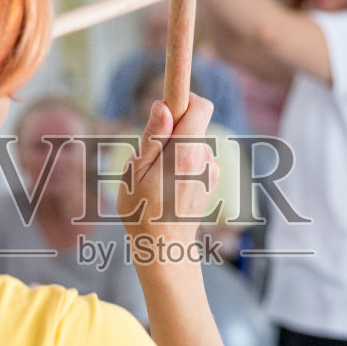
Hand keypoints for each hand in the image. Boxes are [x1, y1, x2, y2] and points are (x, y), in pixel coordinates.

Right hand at [118, 95, 218, 268]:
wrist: (164, 248)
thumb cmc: (142, 211)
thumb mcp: (136, 172)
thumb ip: (152, 137)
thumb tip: (163, 106)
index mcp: (186, 153)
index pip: (200, 106)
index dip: (184, 97)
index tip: (167, 101)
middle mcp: (204, 158)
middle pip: (194, 122)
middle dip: (172, 128)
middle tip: (150, 151)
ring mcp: (211, 170)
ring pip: (192, 141)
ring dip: (175, 148)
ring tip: (156, 175)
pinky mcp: (210, 180)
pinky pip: (195, 158)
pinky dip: (181, 163)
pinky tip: (168, 185)